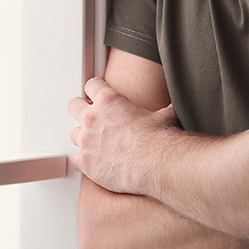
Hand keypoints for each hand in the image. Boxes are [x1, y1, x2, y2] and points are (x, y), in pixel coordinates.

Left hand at [68, 77, 177, 194]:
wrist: (154, 164)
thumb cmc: (158, 140)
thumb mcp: (163, 116)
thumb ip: (164, 109)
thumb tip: (174, 106)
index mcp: (109, 101)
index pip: (92, 85)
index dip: (95, 88)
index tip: (98, 92)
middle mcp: (93, 119)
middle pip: (74, 105)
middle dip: (80, 109)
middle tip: (90, 116)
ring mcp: (87, 141)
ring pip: (74, 134)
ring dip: (83, 137)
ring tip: (94, 143)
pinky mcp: (86, 162)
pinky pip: (75, 160)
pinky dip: (83, 162)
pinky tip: (93, 163)